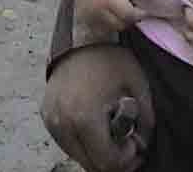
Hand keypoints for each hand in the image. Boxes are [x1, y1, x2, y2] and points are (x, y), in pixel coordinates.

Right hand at [41, 41, 154, 171]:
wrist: (81, 35)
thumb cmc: (111, 58)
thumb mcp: (137, 85)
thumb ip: (145, 120)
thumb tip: (143, 145)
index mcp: (85, 118)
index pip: (107, 163)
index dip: (127, 160)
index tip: (135, 144)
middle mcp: (63, 124)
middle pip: (91, 164)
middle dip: (113, 159)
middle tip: (126, 143)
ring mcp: (52, 121)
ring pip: (77, 156)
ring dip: (96, 152)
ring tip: (111, 131)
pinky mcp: (46, 116)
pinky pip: (66, 142)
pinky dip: (83, 141)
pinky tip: (95, 124)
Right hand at [63, 0, 152, 42]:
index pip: (128, 14)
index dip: (140, 15)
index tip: (147, 11)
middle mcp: (98, 10)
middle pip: (121, 25)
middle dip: (131, 20)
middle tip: (135, 11)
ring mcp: (90, 18)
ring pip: (112, 29)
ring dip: (120, 23)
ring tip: (123, 11)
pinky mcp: (84, 21)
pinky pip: (101, 29)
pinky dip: (109, 25)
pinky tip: (111, 14)